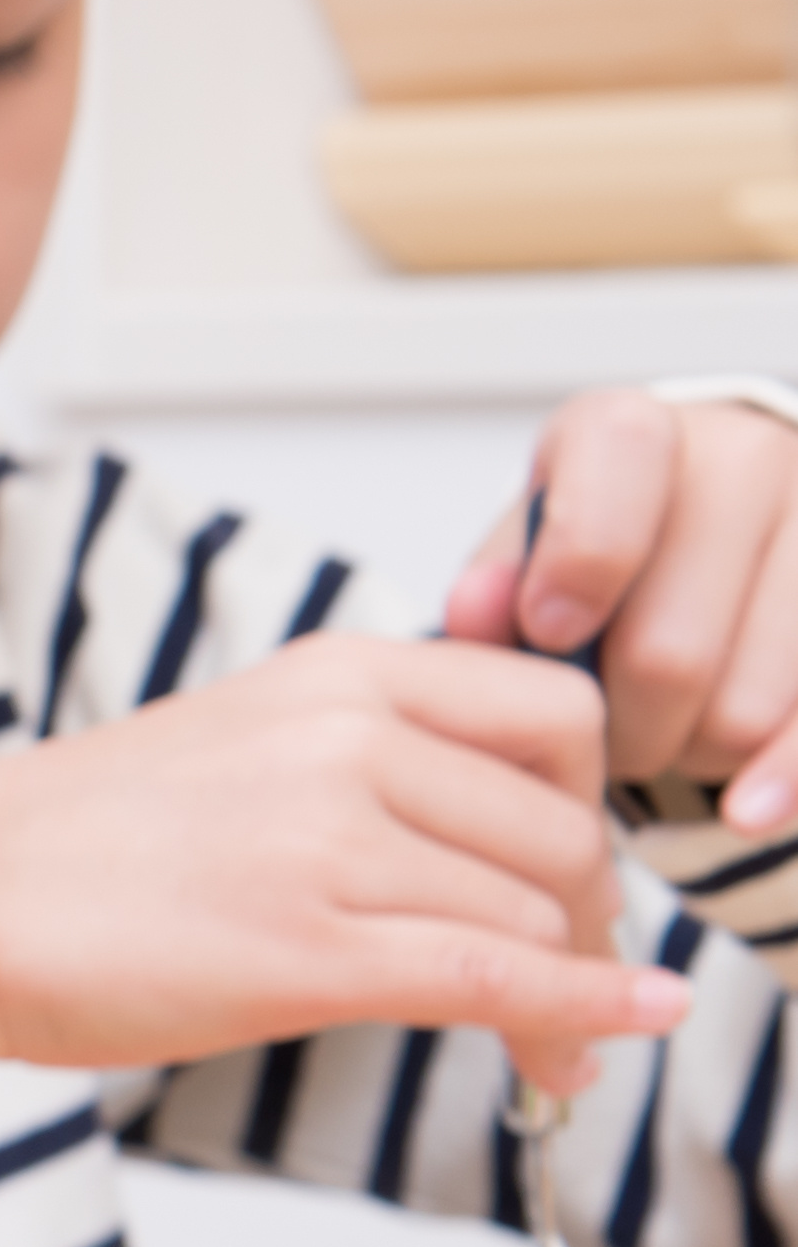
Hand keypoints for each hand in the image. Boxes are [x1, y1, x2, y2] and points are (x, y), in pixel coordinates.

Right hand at [0, 635, 686, 1097]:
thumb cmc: (65, 847)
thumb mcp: (239, 744)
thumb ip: (363, 760)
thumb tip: (484, 841)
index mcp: (338, 674)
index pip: (557, 716)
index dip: (586, 805)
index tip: (559, 871)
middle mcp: (350, 739)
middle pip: (562, 832)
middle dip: (581, 922)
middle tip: (556, 981)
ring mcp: (330, 841)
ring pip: (531, 916)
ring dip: (561, 992)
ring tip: (540, 1050)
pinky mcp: (306, 948)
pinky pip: (492, 980)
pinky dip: (574, 1016)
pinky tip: (601, 1041)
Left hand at [441, 383, 797, 826]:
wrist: (708, 545)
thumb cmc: (584, 564)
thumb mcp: (520, 564)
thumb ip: (490, 593)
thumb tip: (478, 609)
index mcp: (631, 434)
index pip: (622, 459)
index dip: (582, 561)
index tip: (550, 632)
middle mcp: (745, 459)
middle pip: (671, 648)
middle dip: (618, 724)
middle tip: (597, 733)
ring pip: (747, 708)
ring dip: (689, 752)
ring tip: (664, 729)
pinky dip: (780, 780)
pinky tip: (748, 811)